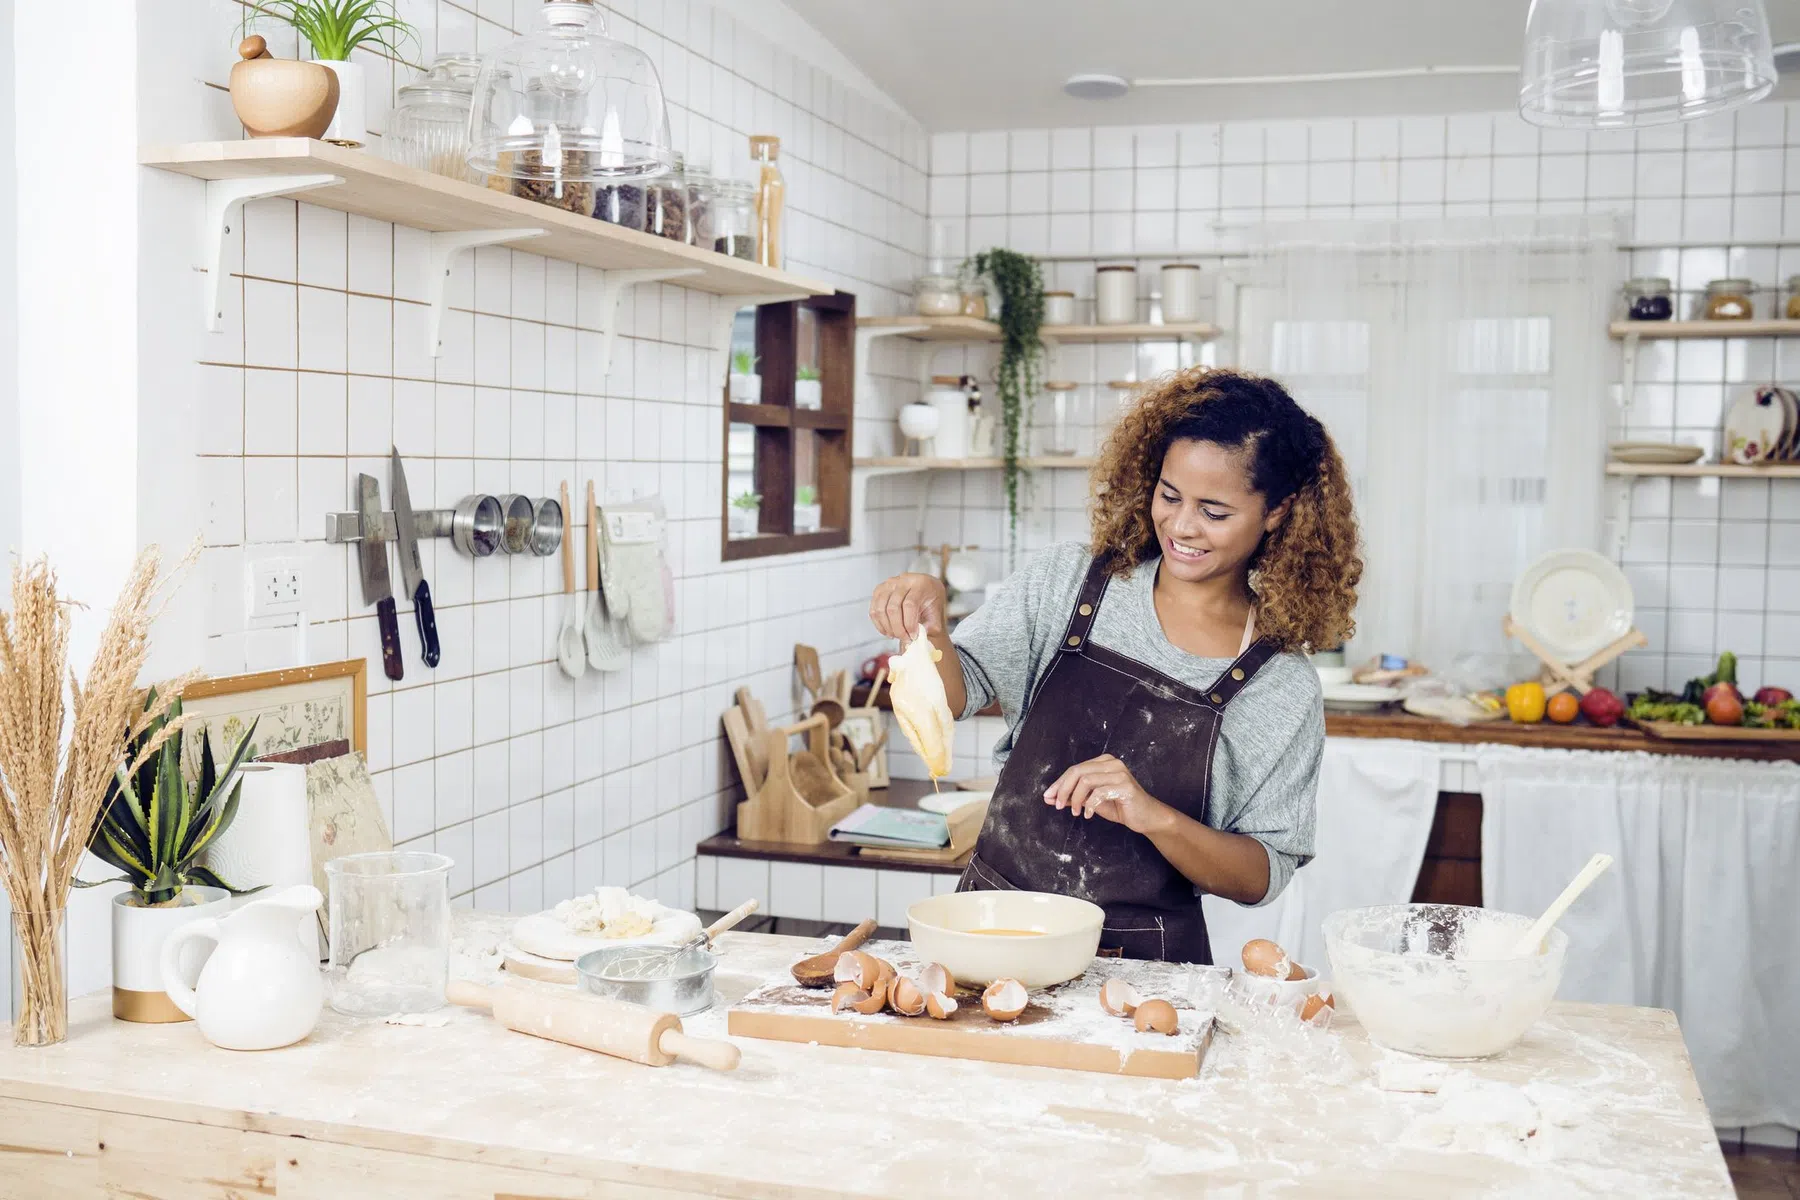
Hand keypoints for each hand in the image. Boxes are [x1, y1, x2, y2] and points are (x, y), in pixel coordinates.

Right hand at [869, 573, 947, 641]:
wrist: (926, 591)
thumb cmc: (931, 603)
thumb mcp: (936, 613)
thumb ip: (929, 627)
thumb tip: (916, 638)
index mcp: (920, 583)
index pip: (909, 604)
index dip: (909, 623)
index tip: (913, 636)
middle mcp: (903, 580)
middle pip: (893, 608)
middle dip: (898, 629)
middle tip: (905, 639)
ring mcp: (888, 584)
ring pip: (880, 609)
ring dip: (887, 627)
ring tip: (896, 636)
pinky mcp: (879, 590)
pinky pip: (874, 610)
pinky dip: (879, 624)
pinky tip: (888, 631)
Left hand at [1043, 755, 1172, 835]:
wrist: (1146, 817)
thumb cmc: (1120, 806)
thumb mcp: (1092, 801)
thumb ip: (1073, 797)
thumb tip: (1050, 798)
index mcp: (1103, 762)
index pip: (1075, 769)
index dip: (1059, 783)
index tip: (1048, 797)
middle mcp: (1112, 763)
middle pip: (1077, 772)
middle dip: (1063, 789)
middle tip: (1056, 805)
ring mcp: (1120, 773)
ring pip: (1086, 781)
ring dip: (1075, 799)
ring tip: (1075, 812)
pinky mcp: (1126, 786)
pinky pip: (1100, 792)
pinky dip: (1089, 805)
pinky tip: (1088, 814)